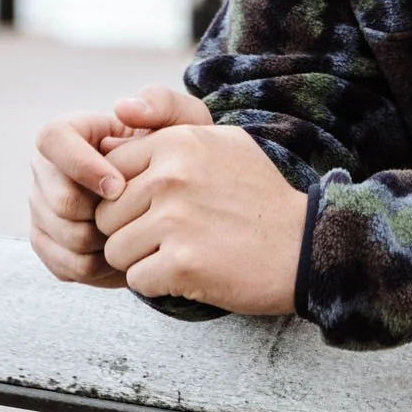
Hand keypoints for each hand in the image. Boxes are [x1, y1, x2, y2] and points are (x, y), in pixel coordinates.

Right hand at [29, 85, 210, 286]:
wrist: (178, 201)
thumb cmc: (179, 155)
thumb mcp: (185, 123)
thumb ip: (162, 103)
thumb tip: (122, 108)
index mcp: (71, 133)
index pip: (52, 139)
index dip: (81, 166)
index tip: (120, 187)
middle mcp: (47, 170)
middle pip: (57, 199)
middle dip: (102, 215)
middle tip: (140, 218)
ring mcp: (44, 208)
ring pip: (62, 236)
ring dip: (106, 243)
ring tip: (140, 236)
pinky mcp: (50, 244)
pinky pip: (66, 266)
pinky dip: (101, 269)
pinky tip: (130, 256)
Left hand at [94, 124, 307, 315]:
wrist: (304, 247)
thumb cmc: (260, 196)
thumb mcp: (224, 141)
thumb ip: (169, 127)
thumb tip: (115, 129)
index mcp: (177, 143)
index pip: (111, 173)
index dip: (129, 197)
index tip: (160, 207)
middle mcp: (172, 177)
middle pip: (107, 215)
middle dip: (131, 231)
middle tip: (174, 236)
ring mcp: (176, 221)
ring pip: (116, 251)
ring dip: (142, 260)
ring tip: (183, 253)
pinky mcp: (181, 264)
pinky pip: (137, 280)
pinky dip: (159, 284)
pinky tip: (191, 273)